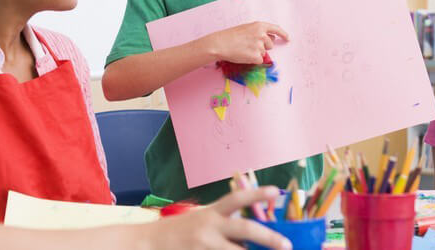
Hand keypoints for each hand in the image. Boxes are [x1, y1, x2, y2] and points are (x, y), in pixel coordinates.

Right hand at [146, 186, 291, 249]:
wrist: (147, 244)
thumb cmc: (179, 232)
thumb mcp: (201, 220)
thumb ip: (224, 224)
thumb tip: (254, 236)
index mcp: (211, 213)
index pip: (237, 199)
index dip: (257, 193)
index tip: (277, 190)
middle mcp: (209, 227)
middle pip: (245, 230)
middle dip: (269, 238)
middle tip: (287, 245)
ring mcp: (204, 246)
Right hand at [201, 22, 288, 63]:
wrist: (220, 44)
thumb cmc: (231, 36)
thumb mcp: (246, 28)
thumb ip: (259, 32)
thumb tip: (271, 39)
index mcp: (259, 26)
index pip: (276, 29)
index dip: (283, 34)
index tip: (287, 39)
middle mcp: (262, 35)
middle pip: (271, 44)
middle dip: (263, 46)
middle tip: (249, 45)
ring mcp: (260, 46)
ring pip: (264, 53)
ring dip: (256, 53)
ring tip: (244, 49)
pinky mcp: (256, 56)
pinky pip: (259, 60)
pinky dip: (253, 60)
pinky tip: (243, 55)